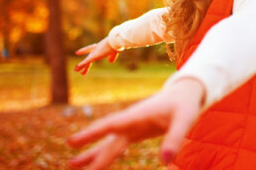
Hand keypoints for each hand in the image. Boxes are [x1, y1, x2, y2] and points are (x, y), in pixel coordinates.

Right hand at [67, 77, 205, 169]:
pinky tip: (94, 163)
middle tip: (70, 163)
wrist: (185, 93)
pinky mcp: (135, 132)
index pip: (112, 124)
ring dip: (93, 154)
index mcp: (138, 115)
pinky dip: (104, 154)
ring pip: (108, 142)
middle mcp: (130, 121)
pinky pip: (116, 145)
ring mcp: (131, 126)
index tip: (73, 141)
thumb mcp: (184, 120)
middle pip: (107, 138)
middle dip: (90, 150)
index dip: (92, 133)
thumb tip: (165, 161)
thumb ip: (175, 139)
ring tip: (72, 164)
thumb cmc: (185, 105)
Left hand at [74, 38, 118, 74]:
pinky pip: (87, 61)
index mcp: (101, 46)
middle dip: (83, 61)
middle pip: (88, 56)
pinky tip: (77, 68)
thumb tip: (110, 61)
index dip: (84, 50)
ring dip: (81, 66)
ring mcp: (95, 52)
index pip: (90, 48)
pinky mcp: (95, 56)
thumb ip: (112, 56)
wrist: (116, 40)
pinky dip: (82, 65)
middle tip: (76, 66)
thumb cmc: (117, 43)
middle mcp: (96, 49)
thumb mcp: (115, 51)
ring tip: (75, 70)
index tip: (76, 52)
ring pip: (86, 60)